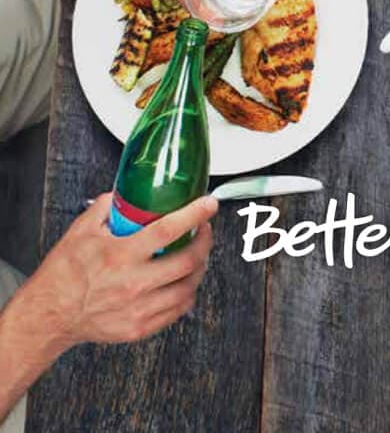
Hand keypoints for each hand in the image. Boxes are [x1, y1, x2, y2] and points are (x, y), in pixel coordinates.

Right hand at [18, 194, 216, 347]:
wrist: (49, 315)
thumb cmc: (63, 275)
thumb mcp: (80, 231)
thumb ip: (106, 207)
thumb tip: (125, 193)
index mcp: (120, 255)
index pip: (169, 229)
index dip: (195, 214)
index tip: (208, 205)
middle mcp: (133, 283)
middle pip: (188, 261)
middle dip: (205, 241)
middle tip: (205, 230)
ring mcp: (138, 309)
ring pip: (188, 288)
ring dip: (199, 268)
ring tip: (198, 255)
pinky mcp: (139, 328)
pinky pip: (177, 311)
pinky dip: (187, 294)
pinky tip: (184, 282)